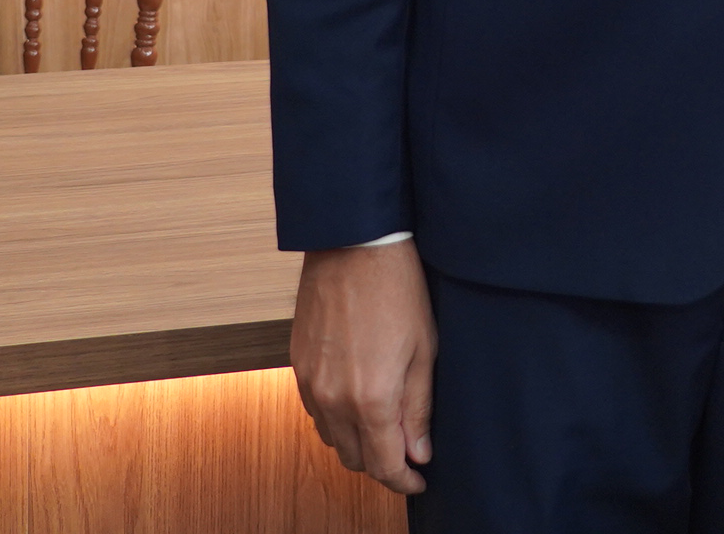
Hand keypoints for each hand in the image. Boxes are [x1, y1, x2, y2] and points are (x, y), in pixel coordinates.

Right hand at [291, 240, 435, 495]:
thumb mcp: (425, 350)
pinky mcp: (297, 366)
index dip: (404, 480)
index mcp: (371, 398)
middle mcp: (333, 399)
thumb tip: (419, 452)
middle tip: (407, 450)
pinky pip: (315, 411)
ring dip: (357, 441)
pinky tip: (358, 399)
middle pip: (354, 459)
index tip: (419, 479)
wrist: (354, 243)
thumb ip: (419, 408)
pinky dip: (336, 417)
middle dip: (382, 462)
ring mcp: (310, 383)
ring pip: (331, 438)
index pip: (384, 464)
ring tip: (385, 423)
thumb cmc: (396, 289)